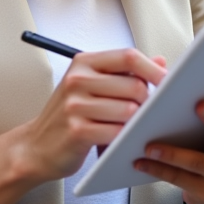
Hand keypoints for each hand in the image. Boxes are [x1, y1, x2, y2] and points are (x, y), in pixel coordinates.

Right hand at [19, 48, 166, 182]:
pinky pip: (117, 132)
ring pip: (129, 110)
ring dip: (135, 122)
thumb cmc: (69, 116)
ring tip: (129, 127)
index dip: (152, 69)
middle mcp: (77, 80)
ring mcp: (75, 105)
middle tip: (145, 113)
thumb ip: (124, 73)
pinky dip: (124, 138)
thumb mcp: (92, 86)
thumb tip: (160, 60)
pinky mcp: (77, 131)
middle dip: (147, 101)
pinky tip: (120, 140)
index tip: (167, 81)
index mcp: (83, 63)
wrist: (35, 147)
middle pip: (133, 85)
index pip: (127, 56)